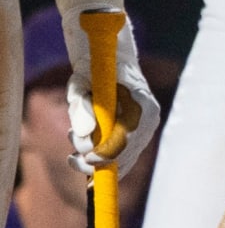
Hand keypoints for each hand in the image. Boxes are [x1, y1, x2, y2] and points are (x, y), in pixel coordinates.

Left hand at [61, 10, 161, 176]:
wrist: (111, 64)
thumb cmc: (94, 72)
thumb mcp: (81, 84)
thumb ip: (81, 106)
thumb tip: (84, 132)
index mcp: (141, 101)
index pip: (128, 136)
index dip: (106, 152)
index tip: (83, 157)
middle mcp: (149, 117)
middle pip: (127, 153)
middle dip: (96, 160)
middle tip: (72, 157)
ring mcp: (147, 128)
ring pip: (125, 160)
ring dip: (98, 161)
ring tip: (77, 147)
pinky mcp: (140, 136)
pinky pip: (126, 159)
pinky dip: (105, 163)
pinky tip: (87, 156)